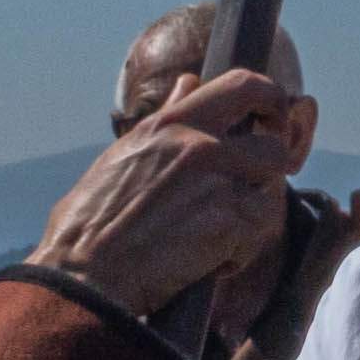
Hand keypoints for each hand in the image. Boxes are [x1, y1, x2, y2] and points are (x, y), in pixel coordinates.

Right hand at [26, 67, 317, 308]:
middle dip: (270, 168)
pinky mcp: (229, 224)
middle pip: (273, 144)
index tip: (272, 119)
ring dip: (252, 212)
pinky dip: (239, 251)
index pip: (244, 85)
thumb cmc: (90, 223)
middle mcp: (199, 147)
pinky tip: (207, 262)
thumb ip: (167, 118)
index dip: (271, 99)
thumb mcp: (124, 155)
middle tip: (252, 188)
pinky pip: (258, 231)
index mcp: (170, 125)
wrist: (85, 276)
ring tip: (216, 233)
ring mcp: (217, 184)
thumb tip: (189, 83)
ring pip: (271, 190)